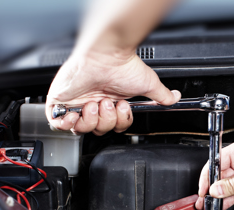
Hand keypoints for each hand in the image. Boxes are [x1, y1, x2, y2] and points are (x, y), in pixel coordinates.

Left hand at [45, 52, 180, 134]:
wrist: (105, 55)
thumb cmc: (123, 65)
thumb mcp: (148, 84)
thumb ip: (162, 95)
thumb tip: (174, 98)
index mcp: (110, 102)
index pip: (113, 127)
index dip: (118, 123)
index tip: (122, 108)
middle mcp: (93, 103)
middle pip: (97, 130)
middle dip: (105, 121)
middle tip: (108, 103)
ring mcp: (76, 103)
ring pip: (80, 129)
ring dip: (90, 120)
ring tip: (94, 103)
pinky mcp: (59, 101)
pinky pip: (58, 124)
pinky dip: (68, 124)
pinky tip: (77, 113)